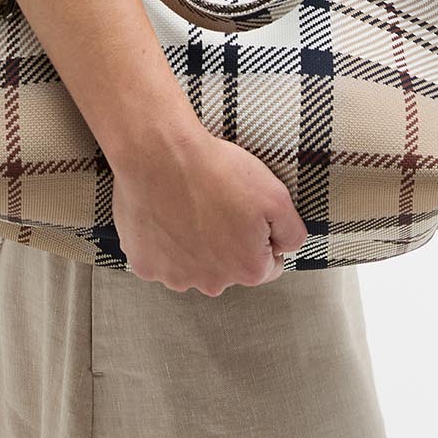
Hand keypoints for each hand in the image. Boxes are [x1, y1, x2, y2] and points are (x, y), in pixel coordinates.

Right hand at [107, 113, 310, 295]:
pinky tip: (165, 214)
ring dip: (193, 246)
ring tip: (189, 208)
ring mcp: (175, 277)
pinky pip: (160, 260)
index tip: (245, 213)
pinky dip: (163, 243)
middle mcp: (212, 283)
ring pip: (193, 267)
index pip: (266, 266)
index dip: (260, 237)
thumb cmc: (217, 171)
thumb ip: (292, 232)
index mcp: (247, 270)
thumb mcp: (277, 196)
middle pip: (227, 269)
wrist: (161, 154)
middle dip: (226, 244)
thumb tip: (285, 248)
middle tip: (216, 205)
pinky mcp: (145, 265)